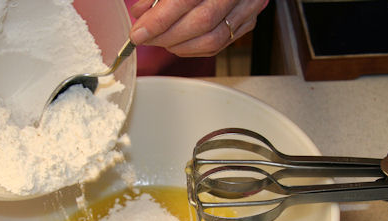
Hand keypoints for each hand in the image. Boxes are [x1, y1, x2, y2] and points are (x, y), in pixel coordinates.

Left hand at [129, 0, 268, 56]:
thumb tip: (141, 14)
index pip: (185, 0)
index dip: (159, 20)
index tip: (138, 33)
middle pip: (201, 23)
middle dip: (167, 36)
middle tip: (146, 38)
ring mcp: (248, 6)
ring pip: (212, 40)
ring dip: (180, 46)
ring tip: (160, 40)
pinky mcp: (249, 21)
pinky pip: (220, 45)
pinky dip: (195, 49)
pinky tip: (179, 44)